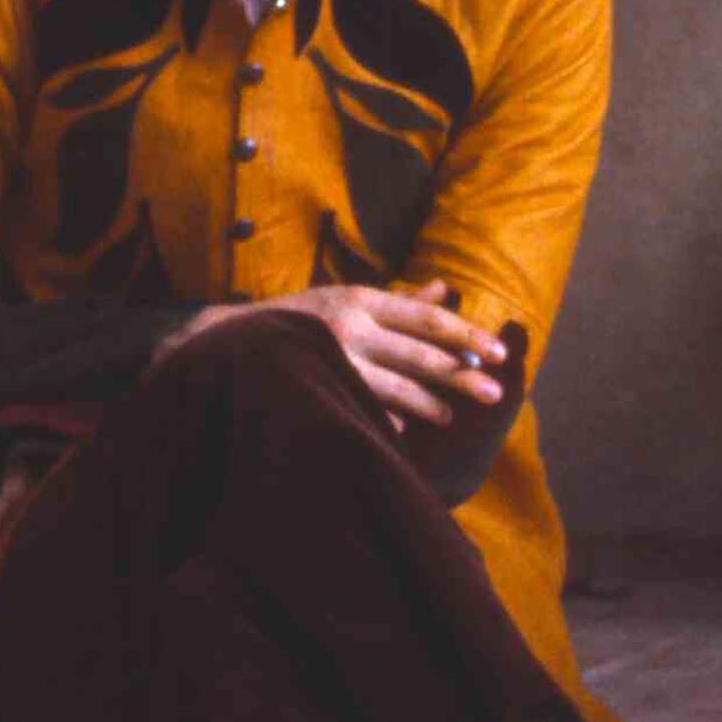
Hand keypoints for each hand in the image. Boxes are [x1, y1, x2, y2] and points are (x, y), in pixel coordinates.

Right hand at [181, 280, 516, 432]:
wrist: (224, 340)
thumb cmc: (293, 318)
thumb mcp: (341, 298)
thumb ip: (395, 300)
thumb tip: (444, 289)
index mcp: (360, 299)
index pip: (426, 317)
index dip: (464, 333)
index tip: (497, 350)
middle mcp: (350, 327)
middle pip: (420, 352)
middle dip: (461, 374)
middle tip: (496, 391)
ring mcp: (332, 361)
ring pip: (395, 387)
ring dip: (429, 403)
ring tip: (450, 416)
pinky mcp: (316, 390)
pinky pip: (362, 408)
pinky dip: (385, 420)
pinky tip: (402, 432)